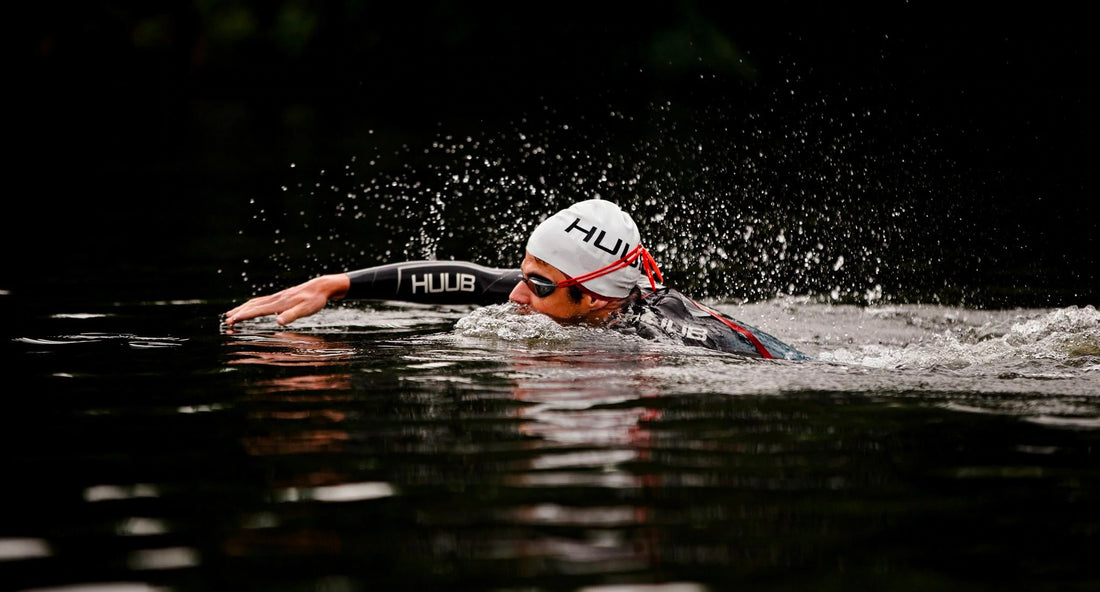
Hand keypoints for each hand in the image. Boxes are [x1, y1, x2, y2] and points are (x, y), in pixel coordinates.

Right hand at [223, 274, 350, 326]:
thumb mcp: (305, 310)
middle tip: (227, 321)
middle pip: (252, 306)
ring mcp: (277, 297)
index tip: (232, 321)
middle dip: (238, 313)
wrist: (321, 287)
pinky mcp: (280, 297)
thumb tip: (279, 322)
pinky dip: (251, 305)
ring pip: (255, 302)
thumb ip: (292, 316)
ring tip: (232, 314)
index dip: (244, 316)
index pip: (257, 310)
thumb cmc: (314, 300)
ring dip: (242, 308)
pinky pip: (261, 301)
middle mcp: (275, 299)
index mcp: (279, 304)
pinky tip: (250, 308)